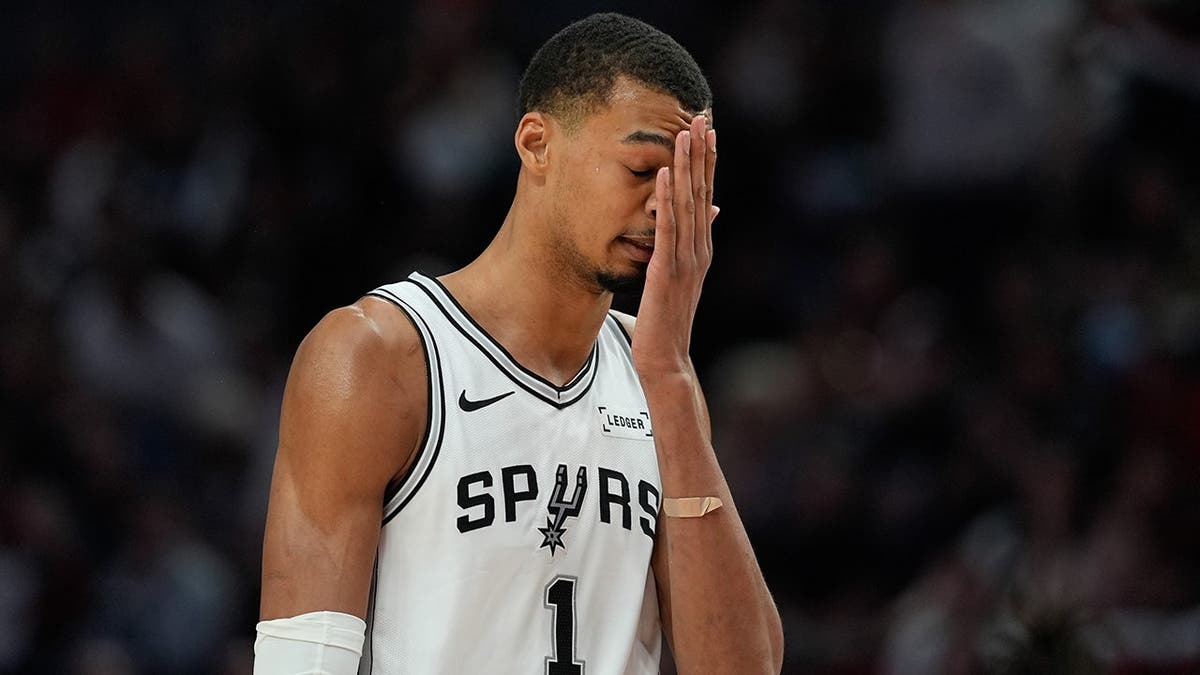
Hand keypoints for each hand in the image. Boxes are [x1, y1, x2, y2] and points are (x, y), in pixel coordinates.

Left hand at [631, 114, 717, 377]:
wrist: (667, 357)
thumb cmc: (668, 320)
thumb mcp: (681, 279)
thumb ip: (689, 249)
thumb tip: (703, 221)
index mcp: (702, 249)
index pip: (707, 196)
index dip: (707, 162)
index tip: (707, 131)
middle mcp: (699, 249)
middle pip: (703, 192)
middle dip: (702, 154)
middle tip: (702, 118)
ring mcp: (686, 259)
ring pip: (689, 204)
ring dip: (687, 167)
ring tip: (685, 134)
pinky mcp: (667, 269)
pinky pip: (667, 227)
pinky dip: (667, 198)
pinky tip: (665, 174)